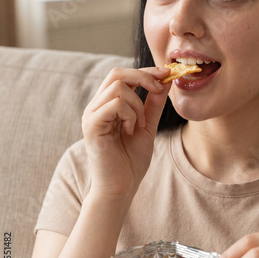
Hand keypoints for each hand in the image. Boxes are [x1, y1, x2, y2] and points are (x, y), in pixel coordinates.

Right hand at [82, 66, 170, 201]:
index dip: (145, 71)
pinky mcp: (91, 125)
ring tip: (139, 125)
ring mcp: (91, 115)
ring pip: (118, 87)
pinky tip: (131, 131)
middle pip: (117, 73)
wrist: (121, 187)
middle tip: (159, 89)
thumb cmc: (131, 161)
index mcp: (107, 105)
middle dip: (143, 77)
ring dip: (137, 105)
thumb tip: (165, 81)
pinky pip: (115, 104)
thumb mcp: (148, 126)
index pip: (122, 75)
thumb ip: (154, 104)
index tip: (167, 73)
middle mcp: (96, 107)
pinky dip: (130, 115)